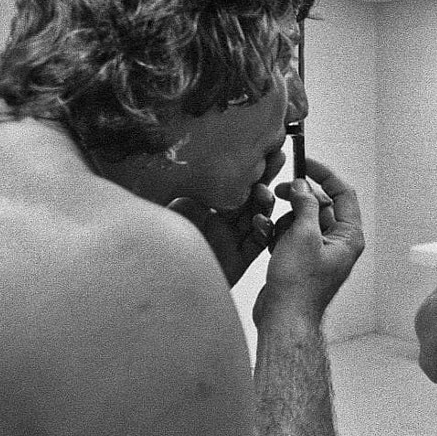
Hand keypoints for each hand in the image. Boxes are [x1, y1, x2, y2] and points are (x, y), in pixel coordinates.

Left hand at [168, 150, 284, 286]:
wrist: (162, 285)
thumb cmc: (160, 250)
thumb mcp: (172, 211)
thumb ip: (189, 193)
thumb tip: (202, 171)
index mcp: (206, 208)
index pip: (233, 184)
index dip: (248, 168)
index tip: (258, 150)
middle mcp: (221, 223)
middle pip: (250, 197)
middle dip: (265, 176)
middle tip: (277, 158)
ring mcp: (231, 241)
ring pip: (258, 217)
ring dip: (264, 204)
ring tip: (264, 194)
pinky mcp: (239, 260)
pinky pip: (258, 244)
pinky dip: (263, 232)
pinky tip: (261, 222)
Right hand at [256, 158, 364, 322]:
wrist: (283, 318)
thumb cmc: (298, 286)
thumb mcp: (302, 236)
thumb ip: (305, 205)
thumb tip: (304, 186)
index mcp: (348, 236)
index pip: (343, 193)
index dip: (325, 175)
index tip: (306, 163)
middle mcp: (338, 242)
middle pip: (321, 204)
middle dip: (300, 197)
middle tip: (281, 190)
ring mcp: (320, 251)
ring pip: (304, 218)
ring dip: (287, 217)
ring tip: (274, 226)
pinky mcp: (302, 259)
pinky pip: (292, 234)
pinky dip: (280, 232)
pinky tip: (269, 239)